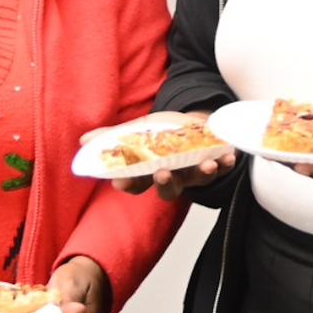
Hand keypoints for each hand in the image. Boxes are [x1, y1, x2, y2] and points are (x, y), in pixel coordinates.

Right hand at [95, 110, 234, 201]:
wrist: (192, 123)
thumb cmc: (162, 132)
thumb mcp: (137, 131)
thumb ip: (113, 137)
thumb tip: (84, 142)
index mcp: (150, 172)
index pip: (135, 183)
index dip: (128, 183)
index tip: (120, 180)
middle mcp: (172, 176)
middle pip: (167, 189)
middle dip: (166, 183)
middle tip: (163, 174)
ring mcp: (193, 171)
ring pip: (197, 180)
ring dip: (203, 174)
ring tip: (207, 165)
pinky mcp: (214, 163)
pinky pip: (221, 168)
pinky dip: (226, 163)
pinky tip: (229, 156)